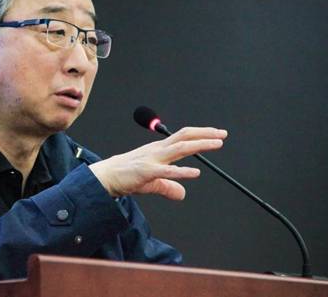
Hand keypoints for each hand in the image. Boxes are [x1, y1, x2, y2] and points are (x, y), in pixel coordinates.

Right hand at [89, 127, 227, 199]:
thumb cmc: (126, 176)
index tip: (216, 134)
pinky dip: (182, 172)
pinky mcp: (146, 172)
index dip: (200, 134)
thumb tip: (183, 194)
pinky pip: (167, 171)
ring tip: (216, 144)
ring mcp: (152, 159)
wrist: (105, 177)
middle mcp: (157, 151)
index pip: (182, 137)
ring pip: (179, 148)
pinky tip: (195, 173)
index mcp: (159, 150)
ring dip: (199, 145)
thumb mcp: (152, 183)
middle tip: (222, 134)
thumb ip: (168, 186)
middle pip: (184, 137)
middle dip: (205, 134)